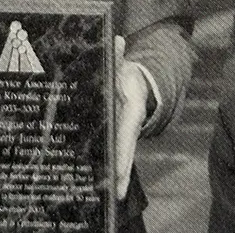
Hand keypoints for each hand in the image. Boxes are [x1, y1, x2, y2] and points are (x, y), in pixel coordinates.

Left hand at [114, 35, 148, 200]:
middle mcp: (128, 126)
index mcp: (131, 112)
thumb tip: (117, 40)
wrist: (136, 81)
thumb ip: (117, 56)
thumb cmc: (126, 74)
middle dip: (120, 173)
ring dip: (114, 173)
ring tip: (110, 194)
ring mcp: (122, 132)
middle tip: (116, 193)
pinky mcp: (114, 134)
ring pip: (119, 154)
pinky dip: (108, 163)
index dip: (123, 156)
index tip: (119, 176)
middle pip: (124, 152)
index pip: (126, 136)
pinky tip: (98, 177)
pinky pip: (111, 149)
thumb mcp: (121, 65)